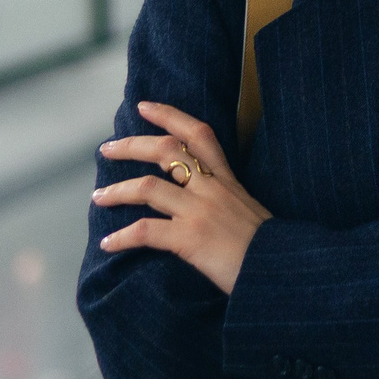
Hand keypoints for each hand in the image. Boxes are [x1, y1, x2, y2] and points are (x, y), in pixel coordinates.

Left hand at [94, 101, 272, 293]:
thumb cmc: (268, 250)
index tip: (144, 107)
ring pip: (148, 187)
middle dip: (131, 146)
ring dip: (117, 191)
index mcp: (227, 180)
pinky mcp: (190, 238)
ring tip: (98, 197)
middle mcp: (211, 189)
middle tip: (107, 149)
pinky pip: (145, 231)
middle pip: (165, 151)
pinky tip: (108, 244)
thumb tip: (204, 205)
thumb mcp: (249, 213)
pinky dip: (122, 237)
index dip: (169, 116)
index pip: (198, 134)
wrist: (280, 272)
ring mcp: (199, 212)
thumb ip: (227, 202)